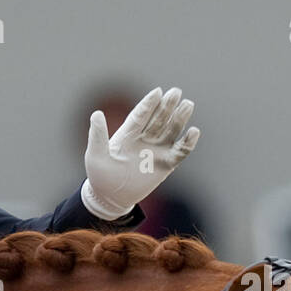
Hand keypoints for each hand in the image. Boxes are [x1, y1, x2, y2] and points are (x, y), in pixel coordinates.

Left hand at [80, 86, 199, 219]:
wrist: (111, 198)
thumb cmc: (100, 176)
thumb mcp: (96, 156)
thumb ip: (98, 135)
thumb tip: (96, 113)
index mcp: (128, 133)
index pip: (141, 114)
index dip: (149, 103)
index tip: (157, 92)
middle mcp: (144, 138)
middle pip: (159, 118)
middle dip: (167, 105)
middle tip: (176, 92)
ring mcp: (156, 150)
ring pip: (171, 130)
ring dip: (180, 118)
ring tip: (188, 105)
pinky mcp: (166, 164)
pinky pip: (180, 152)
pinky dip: (188, 143)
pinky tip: (194, 132)